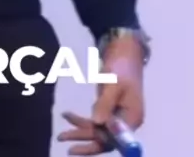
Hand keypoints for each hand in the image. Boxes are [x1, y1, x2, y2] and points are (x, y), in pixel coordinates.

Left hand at [57, 36, 144, 153]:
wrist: (124, 49)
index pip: (114, 139)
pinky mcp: (110, 109)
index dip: (95, 143)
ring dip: (81, 131)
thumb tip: (96, 124)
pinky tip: (68, 116)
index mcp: (132, 118)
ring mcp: (118, 116)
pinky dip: (83, 121)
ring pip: (98, 131)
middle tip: (62, 138)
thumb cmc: (122, 65)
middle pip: (105, 138)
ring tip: (61, 134)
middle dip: (83, 139)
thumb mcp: (113, 84)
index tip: (76, 145)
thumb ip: (105, 104)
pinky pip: (96, 121)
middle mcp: (126, 121)